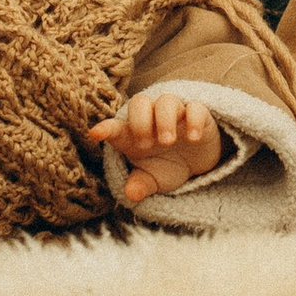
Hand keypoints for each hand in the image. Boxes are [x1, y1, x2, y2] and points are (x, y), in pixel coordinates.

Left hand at [89, 90, 223, 206]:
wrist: (199, 163)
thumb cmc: (168, 165)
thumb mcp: (153, 179)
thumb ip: (141, 184)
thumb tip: (131, 195)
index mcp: (134, 134)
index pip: (116, 127)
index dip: (106, 128)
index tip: (95, 134)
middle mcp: (153, 118)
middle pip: (140, 102)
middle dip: (140, 121)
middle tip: (145, 144)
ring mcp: (176, 114)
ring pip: (167, 101)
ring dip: (164, 120)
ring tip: (167, 142)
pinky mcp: (199, 115)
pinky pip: (195, 107)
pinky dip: (194, 119)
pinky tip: (193, 138)